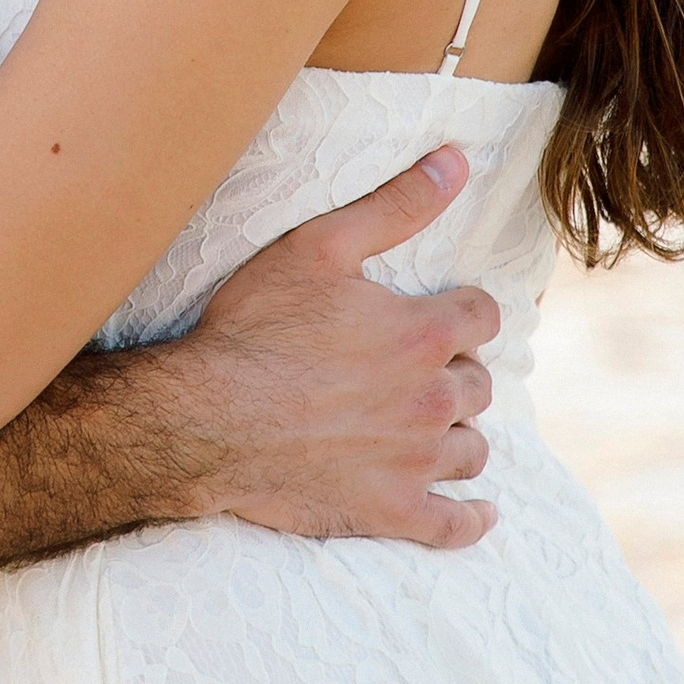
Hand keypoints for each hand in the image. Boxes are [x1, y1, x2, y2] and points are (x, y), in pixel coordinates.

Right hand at [157, 150, 499, 550]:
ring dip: (459, 435)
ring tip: (435, 428)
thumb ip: (395, 205)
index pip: (480, 316)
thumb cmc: (253, 328)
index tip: (441, 315)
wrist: (202, 420)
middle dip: (455, 373)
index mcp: (424, 332)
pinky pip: (452, 524)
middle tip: (418, 371)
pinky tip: (478, 512)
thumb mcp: (319, 246)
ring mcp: (414, 462)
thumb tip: (457, 159)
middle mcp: (433, 398)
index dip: (461, 312)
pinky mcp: (389, 511)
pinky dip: (471, 519)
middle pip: (478, 384)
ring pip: (471, 449)